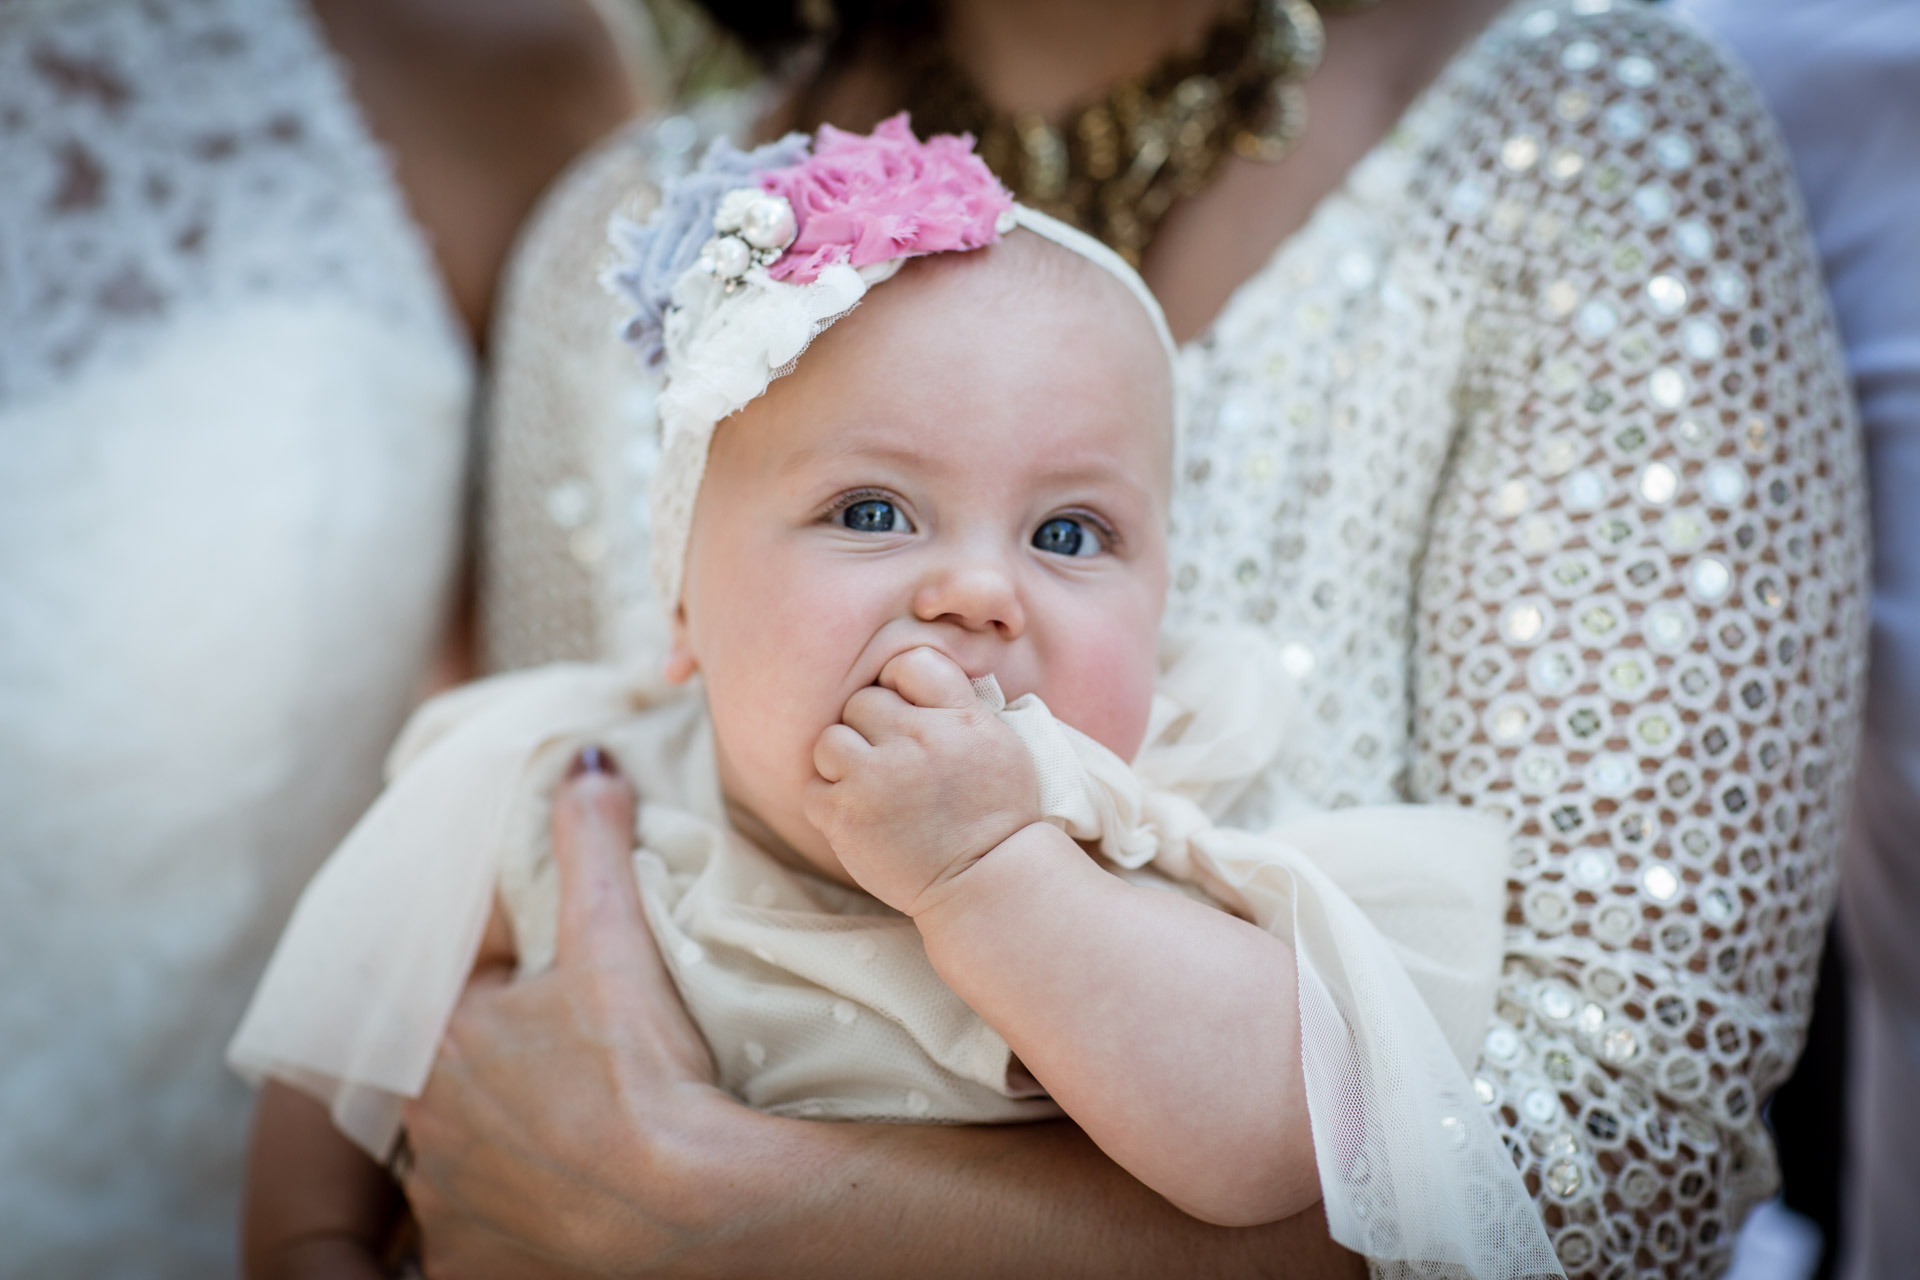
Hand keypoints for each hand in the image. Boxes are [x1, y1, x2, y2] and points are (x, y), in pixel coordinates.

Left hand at [399, 748, 730, 1278]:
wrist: (686, 1206)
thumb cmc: (642, 1071)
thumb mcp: (614, 940)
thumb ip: (591, 843)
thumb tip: (585, 763)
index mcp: (441, 1040)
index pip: (460, 989)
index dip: (512, 978)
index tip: (563, 985)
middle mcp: (426, 1127)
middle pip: (455, 1075)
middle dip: (501, 1061)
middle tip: (572, 1058)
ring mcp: (448, 1206)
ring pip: (463, 1158)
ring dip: (500, 1142)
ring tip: (573, 1132)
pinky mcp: (475, 1265)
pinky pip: (480, 1237)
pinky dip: (513, 1218)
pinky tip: (562, 1203)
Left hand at [805, 647, 1040, 915]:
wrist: (986, 882)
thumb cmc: (995, 814)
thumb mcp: (998, 742)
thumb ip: (957, 704)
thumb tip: (911, 674)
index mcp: (959, 717)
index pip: (909, 663)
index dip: (901, 686)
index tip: (909, 714)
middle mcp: (917, 739)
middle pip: (863, 702)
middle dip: (872, 730)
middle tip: (893, 764)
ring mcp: (878, 777)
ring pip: (830, 740)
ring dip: (844, 763)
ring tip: (872, 789)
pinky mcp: (846, 815)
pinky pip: (813, 787)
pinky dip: (830, 801)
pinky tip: (860, 816)